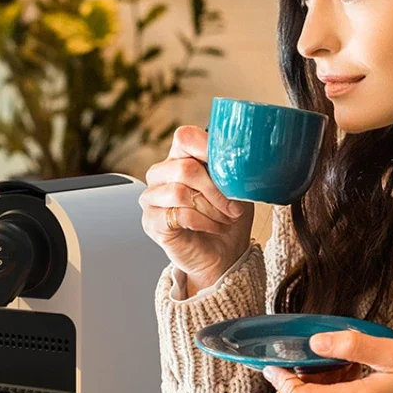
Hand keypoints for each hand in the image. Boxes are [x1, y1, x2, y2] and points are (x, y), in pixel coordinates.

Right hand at [139, 125, 254, 288]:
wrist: (223, 255)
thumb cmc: (227, 220)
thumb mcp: (237, 189)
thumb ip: (233, 171)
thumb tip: (241, 160)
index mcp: (180, 158)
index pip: (185, 137)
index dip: (207, 148)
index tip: (229, 167)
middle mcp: (161, 175)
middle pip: (185, 168)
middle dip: (216, 190)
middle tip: (233, 207)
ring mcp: (152, 198)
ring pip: (181, 192)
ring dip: (211, 208)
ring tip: (224, 219)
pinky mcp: (151, 222)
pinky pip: (179, 215)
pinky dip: (204, 222)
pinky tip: (213, 227)